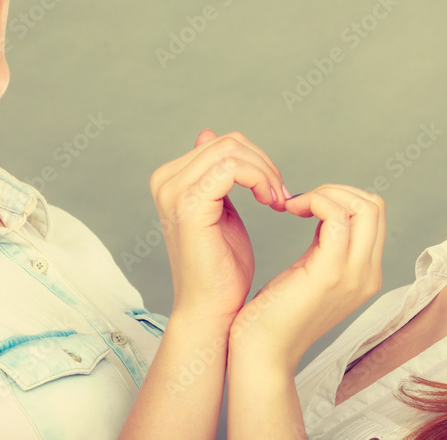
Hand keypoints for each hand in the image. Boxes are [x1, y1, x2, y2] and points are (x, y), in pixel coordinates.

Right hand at [149, 130, 288, 322]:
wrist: (212, 311)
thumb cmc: (221, 269)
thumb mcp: (221, 211)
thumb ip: (216, 176)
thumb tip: (208, 134)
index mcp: (170, 179)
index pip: (221, 143)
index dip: (256, 161)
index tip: (275, 191)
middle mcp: (165, 180)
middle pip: (229, 142)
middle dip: (264, 165)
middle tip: (281, 196)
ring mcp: (174, 191)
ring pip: (232, 150)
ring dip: (265, 172)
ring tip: (277, 201)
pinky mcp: (189, 204)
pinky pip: (232, 168)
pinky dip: (260, 179)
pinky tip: (272, 203)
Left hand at [229, 185, 384, 370]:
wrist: (262, 352)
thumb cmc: (275, 312)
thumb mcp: (310, 269)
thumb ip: (325, 242)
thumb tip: (324, 207)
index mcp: (365, 273)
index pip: (374, 215)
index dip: (342, 197)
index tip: (307, 205)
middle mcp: (368, 275)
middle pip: (375, 206)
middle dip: (337, 190)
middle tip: (302, 201)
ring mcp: (353, 275)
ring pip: (364, 206)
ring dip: (327, 193)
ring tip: (296, 205)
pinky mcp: (329, 273)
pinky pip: (336, 216)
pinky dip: (315, 200)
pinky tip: (290, 210)